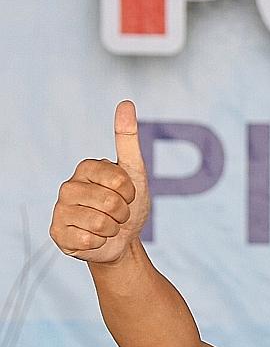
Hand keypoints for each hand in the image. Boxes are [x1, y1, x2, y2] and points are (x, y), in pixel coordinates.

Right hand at [50, 100, 150, 264]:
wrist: (122, 240)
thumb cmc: (129, 204)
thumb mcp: (135, 173)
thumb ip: (128, 140)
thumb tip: (126, 103)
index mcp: (87, 168)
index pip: (119, 180)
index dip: (131, 193)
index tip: (128, 194)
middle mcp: (68, 186)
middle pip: (110, 203)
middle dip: (123, 213)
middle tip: (119, 214)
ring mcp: (60, 210)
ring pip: (99, 223)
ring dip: (113, 229)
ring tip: (108, 226)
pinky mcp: (58, 233)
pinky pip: (87, 240)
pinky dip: (99, 243)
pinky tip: (94, 238)